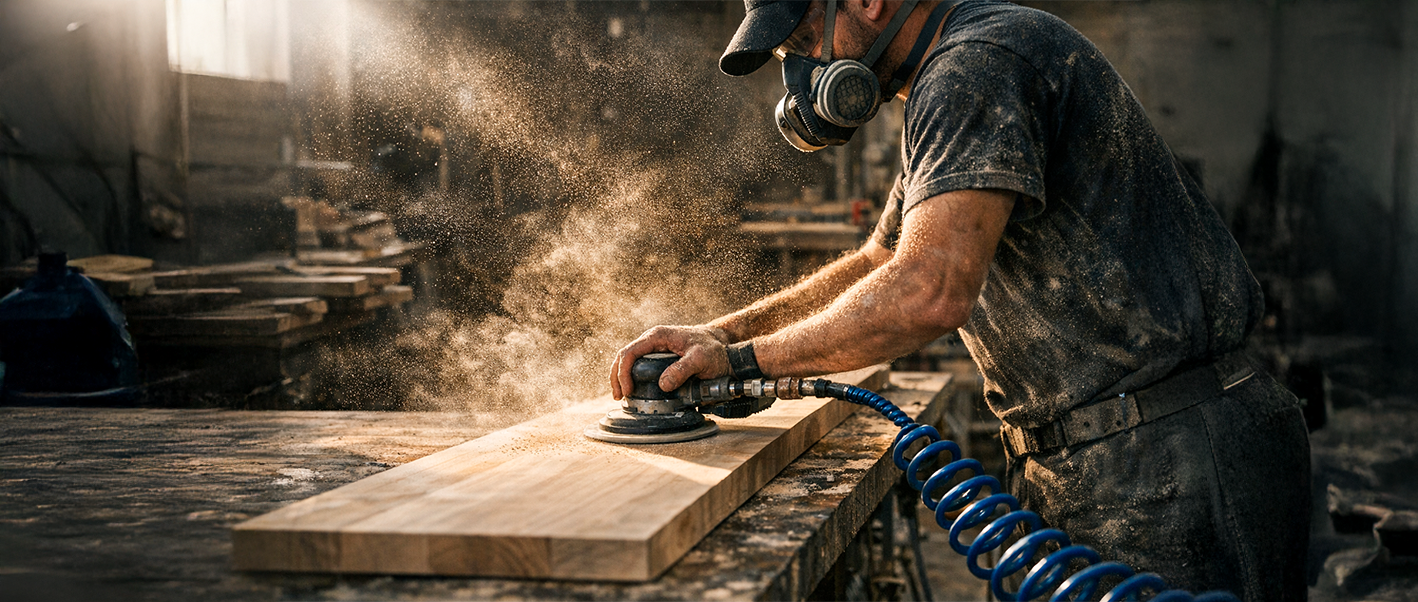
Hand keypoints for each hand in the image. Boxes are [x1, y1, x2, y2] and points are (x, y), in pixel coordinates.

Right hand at [610, 325, 731, 398]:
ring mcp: (654, 348)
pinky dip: (631, 377)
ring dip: (622, 377)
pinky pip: (639, 365)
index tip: (628, 390)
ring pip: (629, 360)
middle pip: (624, 356)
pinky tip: (632, 389)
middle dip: (617, 376)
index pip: (630, 352)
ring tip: (621, 395)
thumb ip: (683, 370)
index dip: (623, 372)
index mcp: (658, 336)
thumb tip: (663, 384)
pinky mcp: (658, 356)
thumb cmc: (713, 349)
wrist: (721, 345)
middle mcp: (652, 340)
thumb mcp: (701, 359)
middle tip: (618, 396)